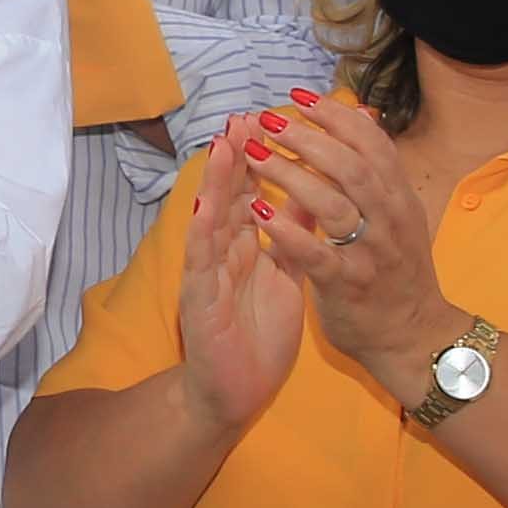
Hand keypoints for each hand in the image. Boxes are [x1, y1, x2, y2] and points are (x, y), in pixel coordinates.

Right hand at [170, 139, 308, 430]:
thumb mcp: (286, 276)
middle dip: (236, 156)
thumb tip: (310, 190)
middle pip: (229, 196)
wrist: (235, 391)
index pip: (253, 191)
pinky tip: (207, 209)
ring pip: (210, 220)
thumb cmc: (257, 334)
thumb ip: (293, 234)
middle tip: (243, 116)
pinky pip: (203, 264)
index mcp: (246, 245)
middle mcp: (223, 252)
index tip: (274, 119)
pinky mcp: (197, 301)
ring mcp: (207, 274)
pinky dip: (205, 234)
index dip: (262, 156)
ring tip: (222, 145)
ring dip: (215, 183)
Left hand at [238, 91, 456, 387]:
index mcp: (399, 198)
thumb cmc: (397, 270)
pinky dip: (286, 230)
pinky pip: (316, 254)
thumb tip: (360, 115)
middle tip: (270, 121)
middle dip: (308, 138)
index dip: (336, 117)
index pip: (372, 144)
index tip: (301, 97)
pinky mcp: (348, 285)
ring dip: (290, 175)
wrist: (414, 336)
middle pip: (350, 166)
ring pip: (332, 204)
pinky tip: (257, 211)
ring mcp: (370, 253)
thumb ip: (379, 170)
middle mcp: (390, 220)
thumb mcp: (399, 214)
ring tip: (254, 157)